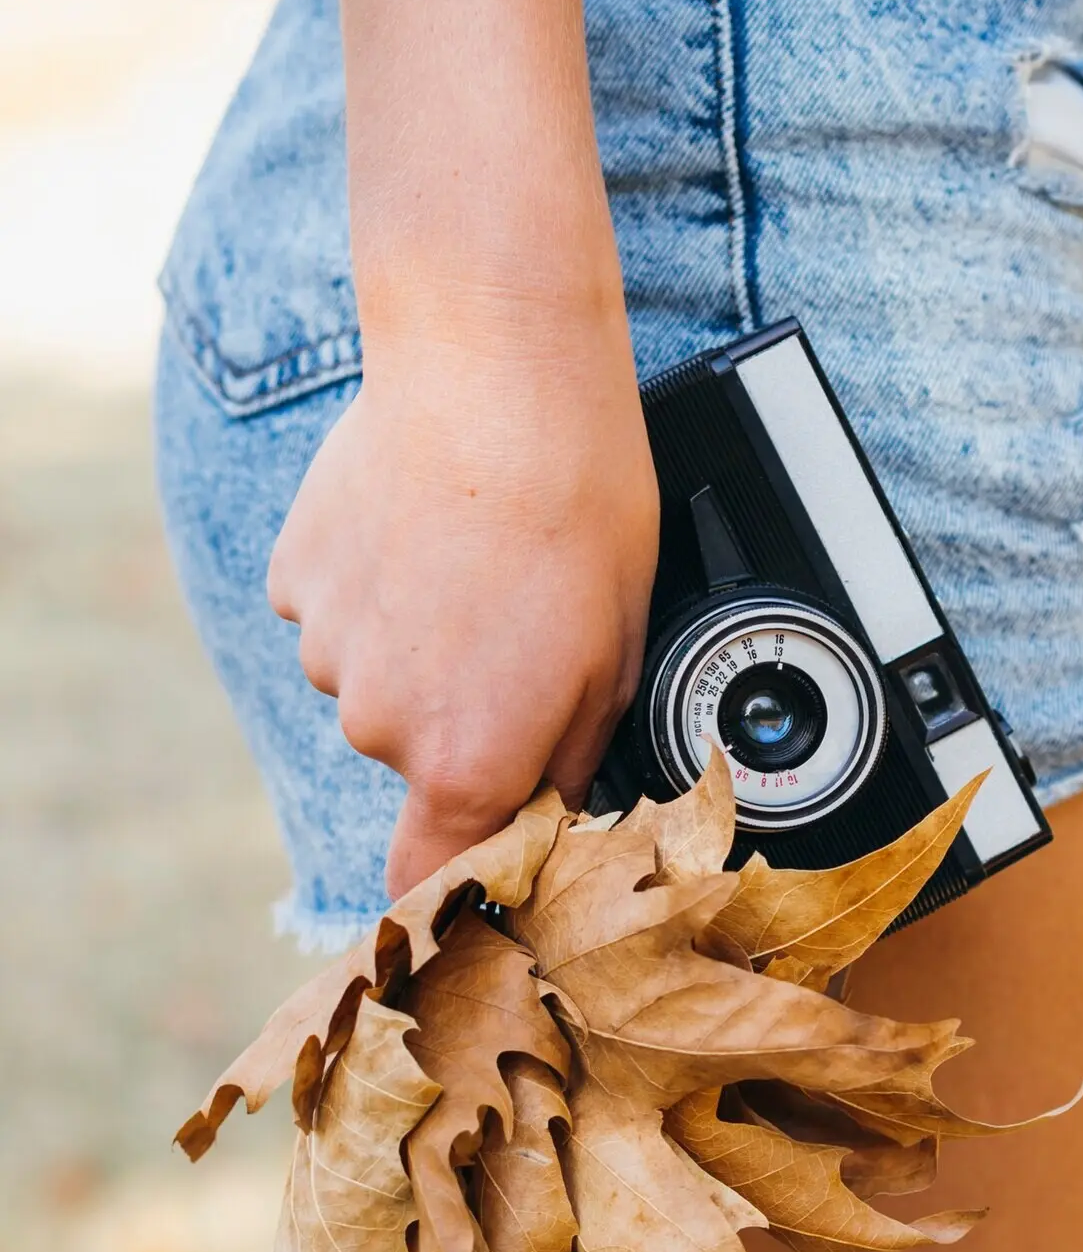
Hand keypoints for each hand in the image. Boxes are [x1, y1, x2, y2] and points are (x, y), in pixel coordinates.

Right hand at [267, 313, 659, 897]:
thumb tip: (552, 815)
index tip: (480, 850)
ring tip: (474, 566)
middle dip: (461, 718)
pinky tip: (423, 533)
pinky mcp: (295, 577)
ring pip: (375, 680)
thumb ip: (570, 762)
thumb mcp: (617, 658)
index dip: (454, 875)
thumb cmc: (580, 508)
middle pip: (415, 761)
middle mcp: (380, 723)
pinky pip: (338, 613)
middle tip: (518, 631)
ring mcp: (327, 648)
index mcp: (465, 761)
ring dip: (418, 645)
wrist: (497, 370)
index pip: (427, 880)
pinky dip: (374, 588)